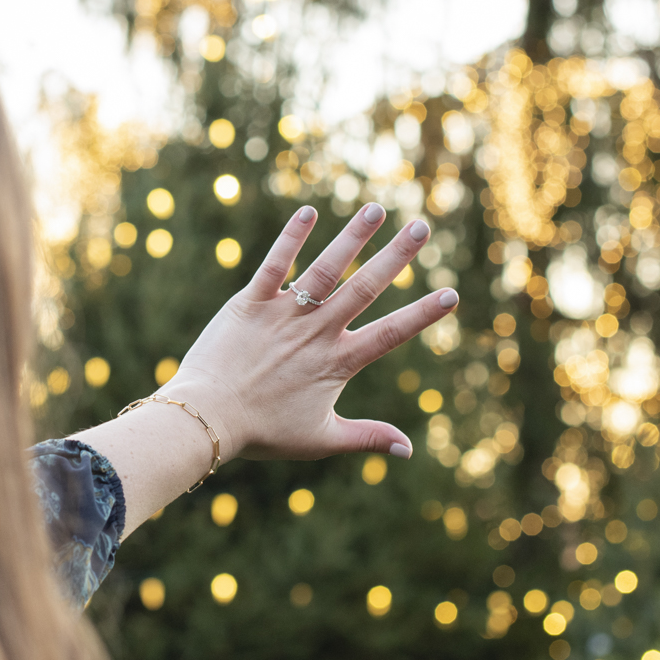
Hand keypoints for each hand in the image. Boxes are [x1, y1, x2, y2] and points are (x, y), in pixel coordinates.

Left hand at [158, 202, 457, 462]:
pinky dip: (290, 238)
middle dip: (397, 256)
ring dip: (352, 237)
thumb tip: (409, 450)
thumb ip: (367, 438)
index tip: (451, 294)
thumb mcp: (321, 440)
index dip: (422, 314)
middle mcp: (316, 332)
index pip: (390, 333)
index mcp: (337, 362)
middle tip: (423, 226)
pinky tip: (308, 211)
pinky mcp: (250, 302)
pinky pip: (274, 264)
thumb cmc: (263, 433)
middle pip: (364, 288)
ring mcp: (283, 314)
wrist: (207, 418)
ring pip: (325, 268)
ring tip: (375, 209)